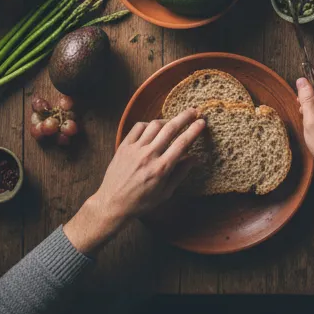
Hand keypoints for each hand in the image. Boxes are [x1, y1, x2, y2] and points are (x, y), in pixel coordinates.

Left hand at [65, 109, 206, 254]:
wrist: (112, 203)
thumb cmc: (141, 202)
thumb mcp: (165, 193)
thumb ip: (180, 174)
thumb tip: (195, 158)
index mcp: (161, 169)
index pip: (182, 143)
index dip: (194, 130)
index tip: (202, 122)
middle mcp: (149, 155)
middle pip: (170, 128)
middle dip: (185, 117)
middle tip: (193, 110)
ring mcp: (135, 149)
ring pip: (154, 125)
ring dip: (167, 120)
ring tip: (173, 122)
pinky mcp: (124, 146)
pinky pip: (138, 127)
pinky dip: (148, 124)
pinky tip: (153, 128)